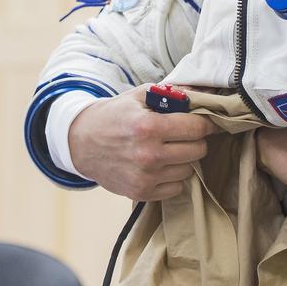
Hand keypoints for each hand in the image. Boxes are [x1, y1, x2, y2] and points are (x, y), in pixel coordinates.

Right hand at [68, 87, 214, 200]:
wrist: (80, 143)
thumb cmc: (113, 116)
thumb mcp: (138, 97)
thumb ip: (172, 93)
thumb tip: (205, 92)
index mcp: (148, 127)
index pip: (197, 128)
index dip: (206, 123)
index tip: (206, 121)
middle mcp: (148, 155)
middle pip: (198, 150)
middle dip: (196, 140)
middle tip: (185, 134)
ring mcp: (145, 177)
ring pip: (189, 170)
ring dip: (184, 159)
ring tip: (169, 149)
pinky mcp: (141, 193)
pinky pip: (176, 188)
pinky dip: (173, 177)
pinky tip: (160, 165)